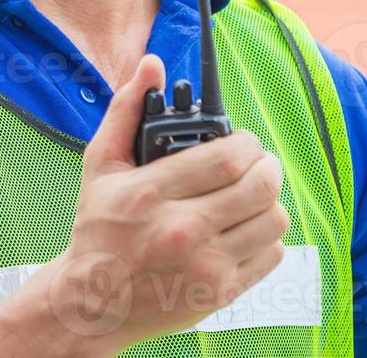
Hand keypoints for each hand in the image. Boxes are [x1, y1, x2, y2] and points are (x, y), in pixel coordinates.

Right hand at [48, 54, 289, 351]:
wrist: (93, 302)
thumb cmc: (98, 228)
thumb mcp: (100, 164)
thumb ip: (126, 110)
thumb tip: (152, 64)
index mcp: (151, 194)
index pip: (227, 158)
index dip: (247, 142)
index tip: (241, 142)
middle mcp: (182, 231)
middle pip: (260, 187)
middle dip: (266, 166)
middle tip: (257, 164)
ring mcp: (205, 266)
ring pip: (273, 220)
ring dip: (268, 201)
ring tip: (249, 195)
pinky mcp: (221, 293)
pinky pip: (271, 254)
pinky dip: (265, 236)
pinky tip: (242, 228)